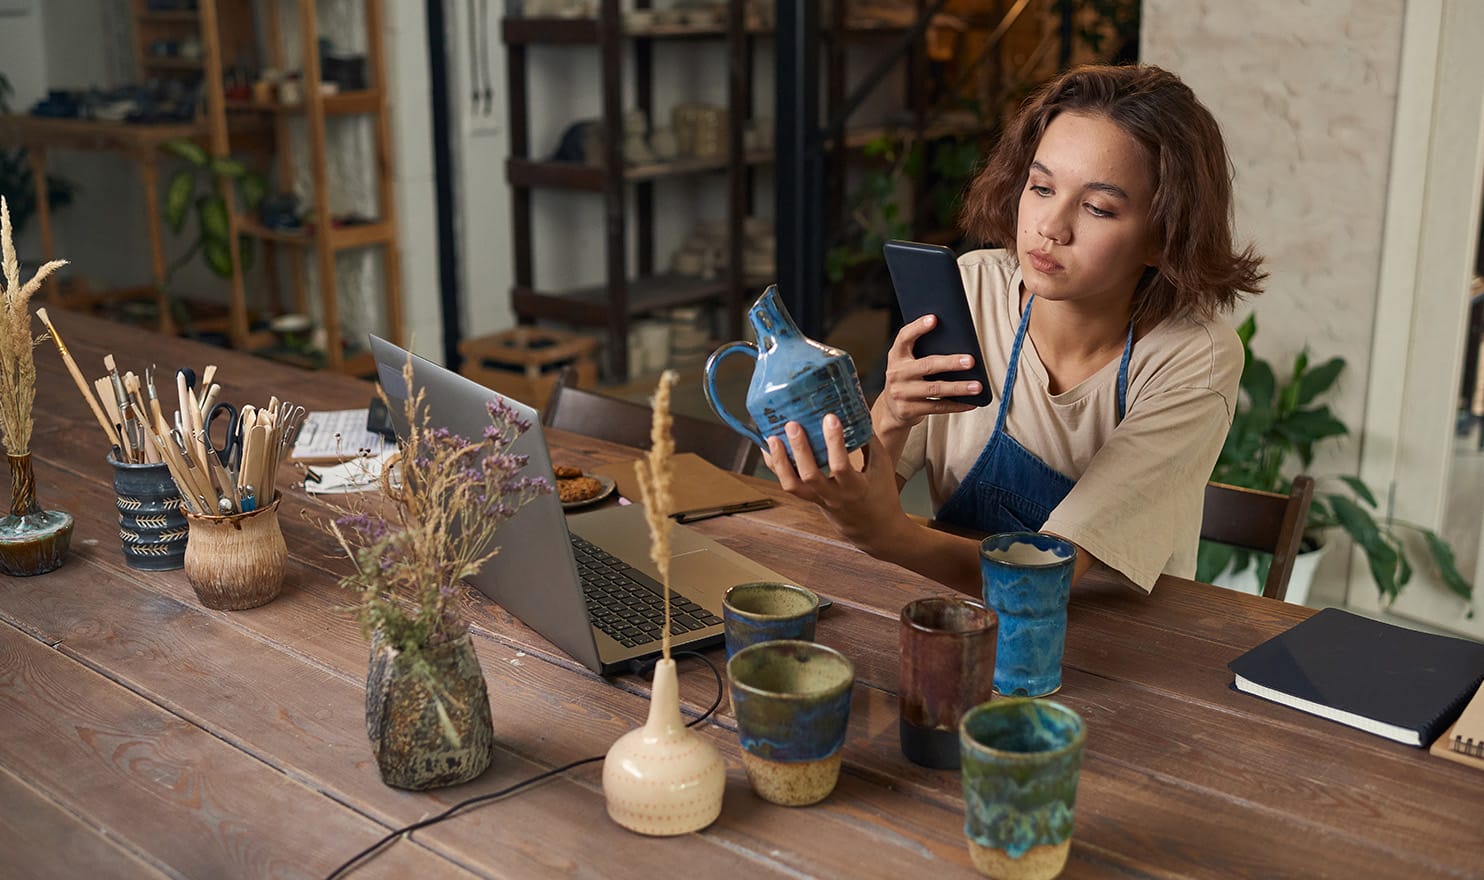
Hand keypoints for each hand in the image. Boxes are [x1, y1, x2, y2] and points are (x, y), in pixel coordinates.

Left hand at [762, 414, 906, 554]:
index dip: (834, 442)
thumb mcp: (882, 467)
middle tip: (793, 424)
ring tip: (772, 438)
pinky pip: (788, 484)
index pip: (841, 466)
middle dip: (800, 449)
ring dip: (779, 461)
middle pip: (810, 476)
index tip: (830, 417)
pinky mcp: (809, 499)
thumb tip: (856, 410)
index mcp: (855, 488)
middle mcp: (834, 496)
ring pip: (793, 485)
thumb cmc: (881, 494)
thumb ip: (869, 440)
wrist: (874, 529)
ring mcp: (819, 499)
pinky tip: (769, 448)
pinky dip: (776, 466)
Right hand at [876, 315, 980, 435]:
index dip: (918, 327)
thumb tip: (959, 345)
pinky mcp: (908, 410)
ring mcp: (901, 393)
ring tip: (977, 386)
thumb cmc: (907, 380)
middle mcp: (896, 373)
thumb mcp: (908, 363)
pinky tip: (971, 402)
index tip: (934, 318)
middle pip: (927, 365)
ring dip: (959, 387)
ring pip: (935, 389)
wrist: (890, 410)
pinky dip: (956, 405)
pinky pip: (937, 407)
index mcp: (896, 356)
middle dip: (951, 363)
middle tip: (971, 361)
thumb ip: (923, 352)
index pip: (904, 337)